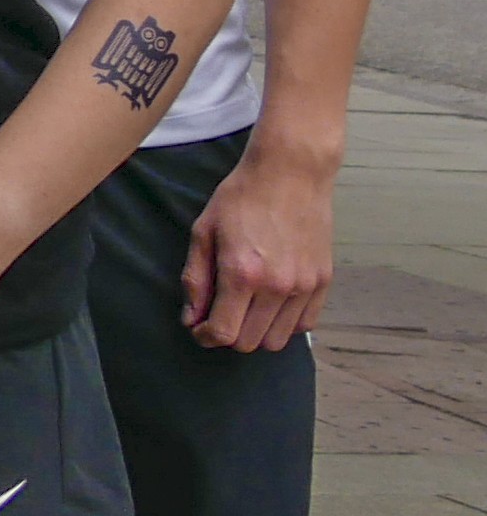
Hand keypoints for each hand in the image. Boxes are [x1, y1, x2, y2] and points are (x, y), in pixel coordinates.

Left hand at [184, 142, 334, 350]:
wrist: (291, 173)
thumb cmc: (241, 198)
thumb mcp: (204, 233)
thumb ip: (196, 280)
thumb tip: (192, 318)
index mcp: (242, 274)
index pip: (223, 333)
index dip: (204, 336)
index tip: (198, 327)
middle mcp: (278, 286)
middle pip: (249, 342)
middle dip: (227, 334)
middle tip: (218, 314)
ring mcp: (305, 285)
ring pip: (278, 340)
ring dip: (256, 332)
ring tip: (244, 309)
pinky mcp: (324, 280)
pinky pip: (305, 325)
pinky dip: (284, 323)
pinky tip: (270, 304)